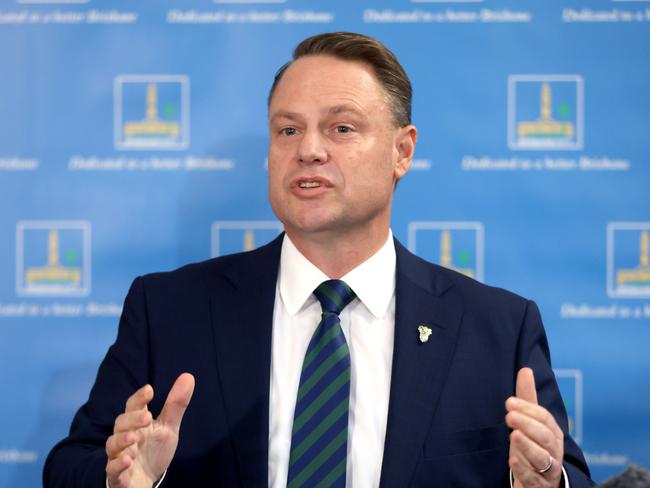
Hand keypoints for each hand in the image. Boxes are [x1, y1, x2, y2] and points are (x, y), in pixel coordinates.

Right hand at [105, 373, 194, 487]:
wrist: (145, 481)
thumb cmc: (154, 451)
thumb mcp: (168, 428)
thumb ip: (175, 405)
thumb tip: (188, 376)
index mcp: (137, 423)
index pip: (133, 406)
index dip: (139, 398)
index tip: (149, 389)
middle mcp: (125, 437)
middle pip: (121, 423)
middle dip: (132, 419)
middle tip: (147, 417)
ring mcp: (119, 456)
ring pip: (113, 445)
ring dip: (122, 440)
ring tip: (134, 438)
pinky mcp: (117, 476)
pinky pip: (112, 469)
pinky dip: (117, 464)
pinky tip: (127, 460)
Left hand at [506, 368, 563, 487]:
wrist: (540, 482)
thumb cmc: (535, 446)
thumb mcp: (531, 422)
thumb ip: (527, 398)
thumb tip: (525, 369)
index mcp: (553, 433)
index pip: (544, 418)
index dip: (528, 409)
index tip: (509, 402)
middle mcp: (554, 450)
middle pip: (544, 437)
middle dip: (528, 425)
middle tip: (509, 416)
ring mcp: (548, 469)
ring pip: (542, 458)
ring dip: (527, 446)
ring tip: (513, 435)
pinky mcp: (539, 485)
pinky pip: (533, 478)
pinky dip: (523, 469)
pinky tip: (512, 460)